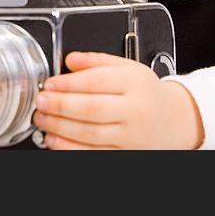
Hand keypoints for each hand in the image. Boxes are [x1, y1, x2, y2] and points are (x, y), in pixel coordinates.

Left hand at [32, 51, 203, 149]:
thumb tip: (70, 60)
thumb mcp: (128, 67)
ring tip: (42, 119)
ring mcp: (132, 137)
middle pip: (92, 109)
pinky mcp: (126, 155)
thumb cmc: (146, 93)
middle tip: (41, 102)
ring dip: (60, 128)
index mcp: (135, 83)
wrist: (173, 121)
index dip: (68, 83)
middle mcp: (136, 111)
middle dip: (60, 106)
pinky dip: (70, 149)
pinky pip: (94, 154)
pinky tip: (54, 140)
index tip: (49, 84)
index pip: (97, 81)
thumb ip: (97, 60)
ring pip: (90, 134)